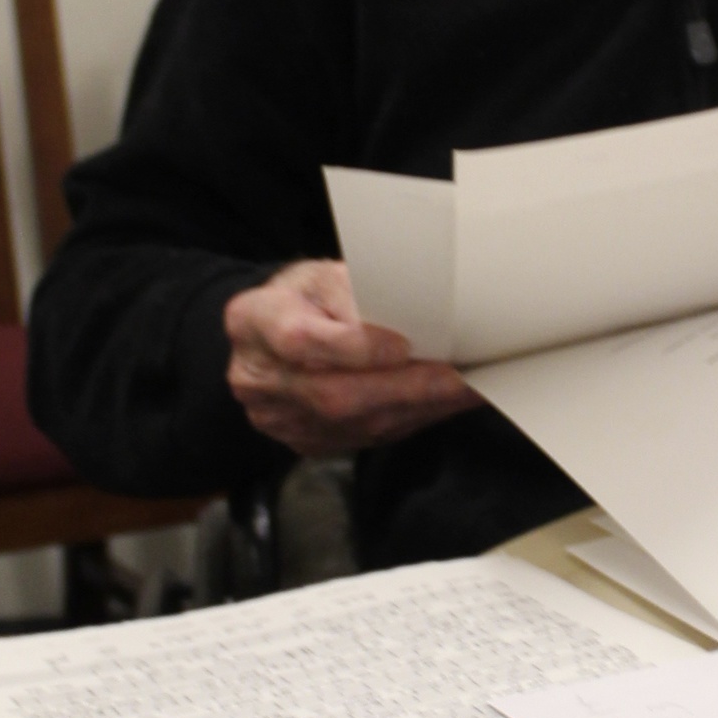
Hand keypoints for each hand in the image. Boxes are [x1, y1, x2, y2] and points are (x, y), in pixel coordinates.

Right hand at [223, 261, 478, 456]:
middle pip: (332, 394)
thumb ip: (352, 293)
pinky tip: (443, 404)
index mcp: (251, 321)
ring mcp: (278, 419)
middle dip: (404, 388)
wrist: (270, 334)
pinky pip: (363, 439)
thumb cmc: (304, 297)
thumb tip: (410, 316)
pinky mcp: (305, 442)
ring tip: (466, 390)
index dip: (354, 347)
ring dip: (417, 408)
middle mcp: (257, 378)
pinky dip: (410, 420)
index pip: (300, 340)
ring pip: (354, 424)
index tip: (403, 346)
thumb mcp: (320, 275)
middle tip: (459, 378)